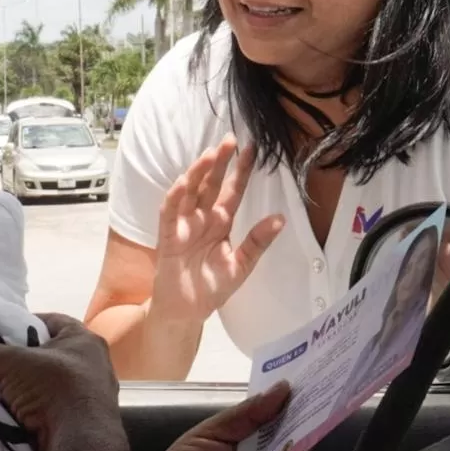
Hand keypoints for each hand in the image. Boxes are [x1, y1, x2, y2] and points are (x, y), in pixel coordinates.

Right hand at [0, 314, 117, 450]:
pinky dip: (29, 412)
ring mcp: (89, 397)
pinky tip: (7, 415)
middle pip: (45, 357)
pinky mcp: (81, 424)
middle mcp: (92, 366)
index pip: (51, 322)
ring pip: (45, 387)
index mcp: (85, 341)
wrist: (78, 445)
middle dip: (18, 363)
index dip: (23, 324)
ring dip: (21, 391)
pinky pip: (49, 410)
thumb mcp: (12, 363)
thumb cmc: (55, 388)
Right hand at [151, 136, 284, 324]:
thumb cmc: (211, 288)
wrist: (186, 311)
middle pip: (211, 184)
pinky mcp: (169, 236)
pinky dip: (176, 196)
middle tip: (230, 138)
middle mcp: (203, 218)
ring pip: (191, 192)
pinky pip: (171, 212)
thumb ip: (257, 242)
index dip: (241, 171)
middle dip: (220, 162)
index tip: (253, 149)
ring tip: (210, 154)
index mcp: (221, 222)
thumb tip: (280, 218)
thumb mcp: (241, 265)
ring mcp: (184, 225)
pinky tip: (185, 181)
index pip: (233, 191)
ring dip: (198, 173)